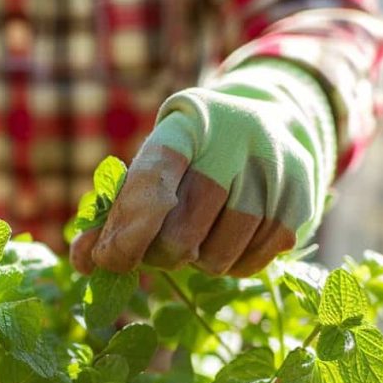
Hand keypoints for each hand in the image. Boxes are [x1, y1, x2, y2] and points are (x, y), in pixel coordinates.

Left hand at [72, 61, 334, 277]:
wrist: (278, 115)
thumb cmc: (197, 151)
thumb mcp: (157, 160)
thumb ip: (117, 209)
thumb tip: (83, 262)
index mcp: (187, 123)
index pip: (149, 183)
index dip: (124, 232)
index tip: (106, 261)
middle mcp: (235, 139)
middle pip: (180, 234)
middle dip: (158, 255)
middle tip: (156, 248)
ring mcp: (274, 170)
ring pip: (215, 259)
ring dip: (196, 263)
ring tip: (198, 236)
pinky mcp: (300, 200)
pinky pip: (249, 265)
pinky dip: (229, 267)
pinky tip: (227, 241)